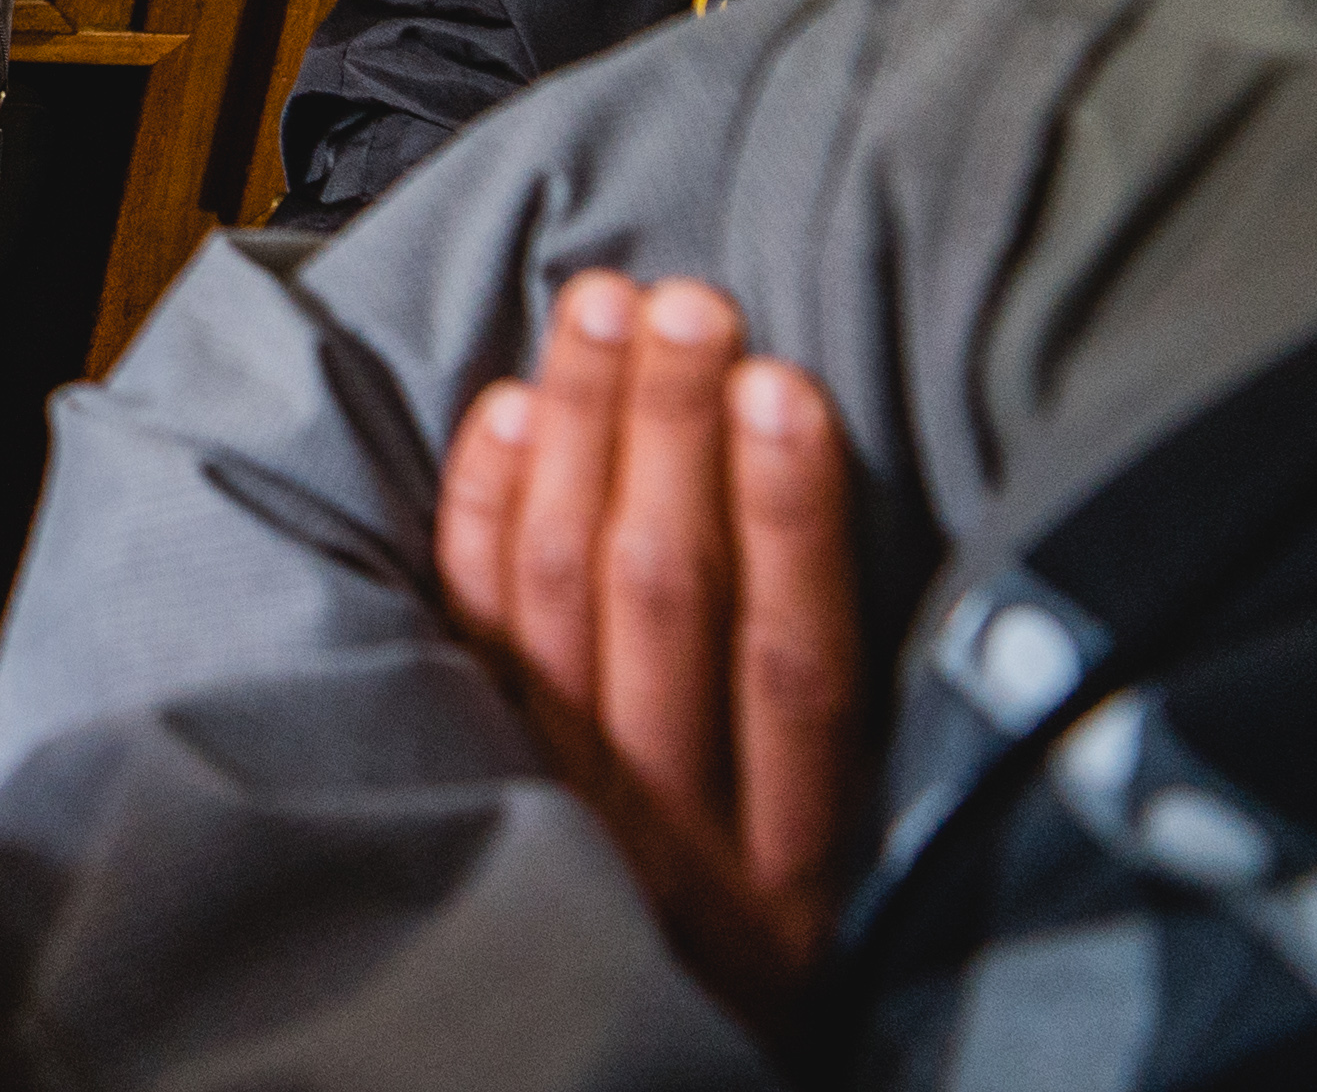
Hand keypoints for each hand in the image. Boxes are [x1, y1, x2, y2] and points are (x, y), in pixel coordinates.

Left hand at [435, 272, 864, 1028]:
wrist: (626, 1061)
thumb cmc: (765, 933)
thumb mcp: (849, 864)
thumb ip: (837, 717)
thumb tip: (830, 500)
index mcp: (796, 858)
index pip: (796, 662)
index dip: (790, 514)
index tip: (784, 381)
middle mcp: (673, 833)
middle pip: (665, 597)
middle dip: (670, 433)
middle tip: (683, 301)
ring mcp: (559, 802)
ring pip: (558, 592)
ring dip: (581, 435)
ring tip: (601, 309)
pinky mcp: (473, 774)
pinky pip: (467, 627)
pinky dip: (483, 511)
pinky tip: (507, 409)